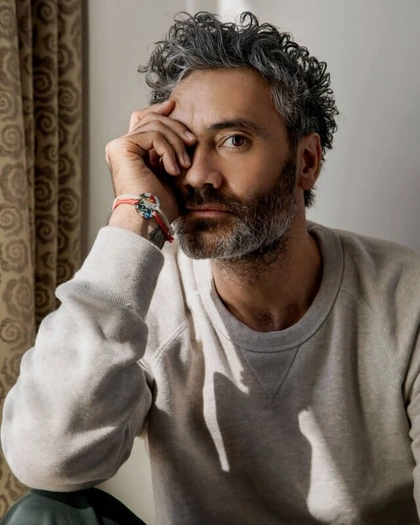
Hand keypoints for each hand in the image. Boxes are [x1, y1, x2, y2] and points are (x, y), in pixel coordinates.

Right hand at [105, 100, 195, 225]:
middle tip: (192, 142)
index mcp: (130, 153)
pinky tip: (172, 169)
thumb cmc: (161, 206)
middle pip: (151, 119)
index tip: (176, 107)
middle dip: (176, 128)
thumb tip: (185, 134)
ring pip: (155, 125)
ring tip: (183, 165)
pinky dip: (168, 149)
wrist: (148, 219)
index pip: (144, 120)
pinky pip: (153, 134)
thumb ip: (171, 152)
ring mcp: (119, 147)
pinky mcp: (121, 148)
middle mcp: (120, 147)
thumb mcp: (171, 173)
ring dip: (176, 143)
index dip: (160, 111)